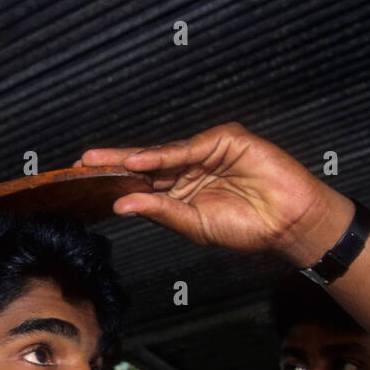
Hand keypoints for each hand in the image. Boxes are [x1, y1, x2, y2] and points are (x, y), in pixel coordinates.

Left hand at [76, 122, 351, 264]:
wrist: (288, 223)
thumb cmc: (246, 228)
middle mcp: (189, 171)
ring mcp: (206, 154)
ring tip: (101, 163)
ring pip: (162, 154)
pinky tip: (141, 162)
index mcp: (180, 194)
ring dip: (131, 157)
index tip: (84, 183)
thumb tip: (123, 203)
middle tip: (81, 164)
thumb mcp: (195, 226)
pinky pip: (189, 148)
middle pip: (145, 165)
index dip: (115, 182)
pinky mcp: (226, 141)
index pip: (142, 185)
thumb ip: (161, 212)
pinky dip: (164, 154)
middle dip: (114, 164)